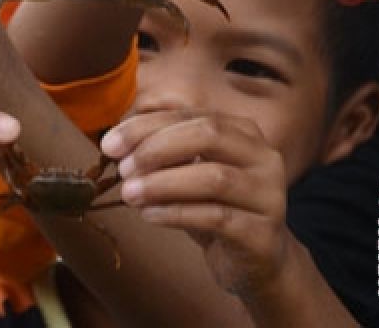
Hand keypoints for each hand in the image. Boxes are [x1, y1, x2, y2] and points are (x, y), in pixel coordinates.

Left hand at [101, 109, 288, 298]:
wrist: (257, 262)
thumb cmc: (216, 209)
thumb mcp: (189, 174)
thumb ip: (163, 154)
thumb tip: (117, 144)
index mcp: (243, 133)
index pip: (191, 116)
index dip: (146, 127)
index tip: (109, 144)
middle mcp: (263, 157)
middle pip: (209, 135)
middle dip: (157, 148)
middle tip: (123, 169)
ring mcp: (269, 195)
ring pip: (214, 178)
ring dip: (163, 184)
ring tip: (130, 194)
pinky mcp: (263, 234)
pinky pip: (217, 218)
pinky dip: (177, 213)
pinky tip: (150, 215)